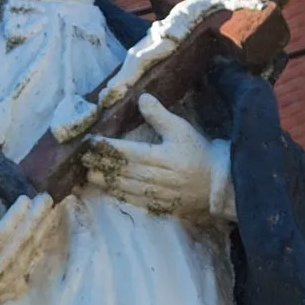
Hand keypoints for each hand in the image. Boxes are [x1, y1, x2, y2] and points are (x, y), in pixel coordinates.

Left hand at [82, 94, 230, 222]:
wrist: (222, 183)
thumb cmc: (200, 153)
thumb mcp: (182, 130)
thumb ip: (160, 115)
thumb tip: (141, 98)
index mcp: (164, 157)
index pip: (130, 152)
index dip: (109, 148)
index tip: (91, 143)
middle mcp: (160, 178)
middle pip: (125, 172)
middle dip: (102, 166)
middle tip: (82, 161)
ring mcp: (160, 194)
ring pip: (128, 188)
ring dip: (107, 183)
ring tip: (89, 177)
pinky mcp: (162, 206)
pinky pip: (137, 202)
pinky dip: (121, 196)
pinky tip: (109, 192)